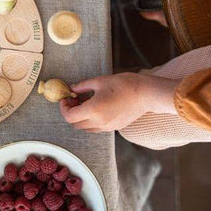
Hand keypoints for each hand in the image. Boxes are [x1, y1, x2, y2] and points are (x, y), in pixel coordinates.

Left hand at [59, 73, 178, 132]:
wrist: (146, 94)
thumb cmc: (124, 85)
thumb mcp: (100, 81)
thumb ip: (82, 86)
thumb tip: (72, 89)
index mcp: (93, 110)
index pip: (69, 116)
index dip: (64, 108)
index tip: (66, 99)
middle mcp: (99, 122)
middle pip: (75, 124)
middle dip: (71, 113)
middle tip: (74, 100)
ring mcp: (107, 127)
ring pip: (85, 128)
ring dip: (81, 118)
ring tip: (85, 103)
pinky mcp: (114, 128)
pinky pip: (96, 128)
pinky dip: (91, 120)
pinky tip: (96, 107)